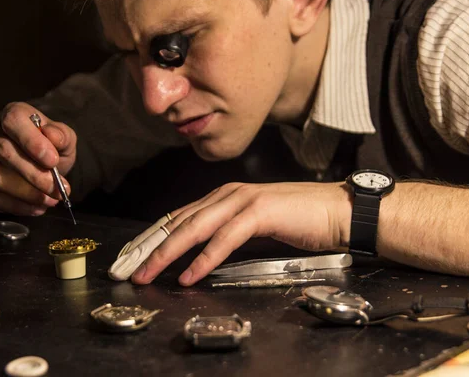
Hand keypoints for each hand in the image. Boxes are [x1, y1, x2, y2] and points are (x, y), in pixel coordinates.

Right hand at [0, 102, 76, 214]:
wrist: (35, 164)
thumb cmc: (48, 150)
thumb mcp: (63, 141)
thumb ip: (62, 137)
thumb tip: (53, 136)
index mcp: (12, 114)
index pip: (13, 121)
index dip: (32, 141)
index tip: (53, 161)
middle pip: (3, 151)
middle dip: (34, 174)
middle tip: (57, 190)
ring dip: (26, 193)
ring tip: (50, 201)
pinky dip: (14, 205)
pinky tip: (35, 208)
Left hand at [131, 182, 352, 285]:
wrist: (338, 212)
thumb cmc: (300, 220)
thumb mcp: (254, 225)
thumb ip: (228, 231)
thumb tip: (202, 250)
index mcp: (224, 196)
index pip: (180, 216)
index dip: (154, 237)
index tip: (135, 257)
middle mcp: (228, 193)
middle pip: (179, 222)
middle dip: (151, 247)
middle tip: (130, 270)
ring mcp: (243, 200)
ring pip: (195, 228)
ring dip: (168, 253)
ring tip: (149, 274)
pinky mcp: (259, 212)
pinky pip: (224, 238)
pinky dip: (204, 259)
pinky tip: (190, 275)